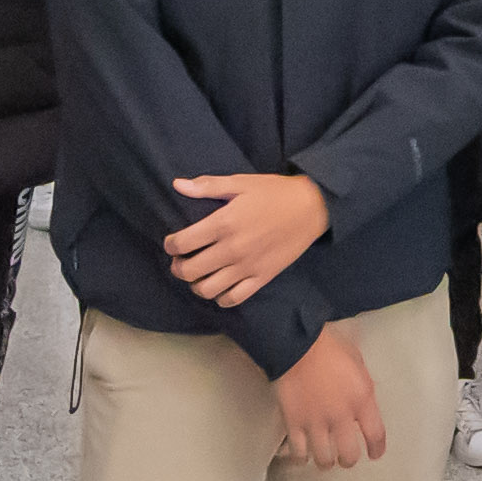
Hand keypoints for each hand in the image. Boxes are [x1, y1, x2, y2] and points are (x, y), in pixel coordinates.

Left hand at [164, 168, 330, 306]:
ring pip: (207, 289)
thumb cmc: (274, 192)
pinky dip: (220, 297)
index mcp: (224, 223)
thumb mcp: (240, 182)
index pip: (183, 243)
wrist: (311, 207)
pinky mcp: (262, 278)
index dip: (170, 245)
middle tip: (179, 260)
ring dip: (195, 284)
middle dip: (177, 267)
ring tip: (198, 275)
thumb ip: (207, 186)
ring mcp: (247, 267)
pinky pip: (233, 298)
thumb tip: (177, 185)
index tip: (172, 243)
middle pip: (190, 270)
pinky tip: (219, 287)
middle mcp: (232, 249)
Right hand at [269, 321, 384, 469]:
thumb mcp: (357, 362)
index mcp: (362, 400)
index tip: (374, 454)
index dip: (377, 449)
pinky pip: (298, 452)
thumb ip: (361, 386)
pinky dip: (300, 458)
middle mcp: (341, 416)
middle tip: (344, 457)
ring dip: (325, 462)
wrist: (296, 343)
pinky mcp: (294, 423)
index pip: (376, 435)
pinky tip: (302, 456)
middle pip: (349, 455)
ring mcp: (316, 422)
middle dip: (347, 459)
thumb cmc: (328, 345)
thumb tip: (361, 399)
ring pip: (324, 459)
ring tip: (323, 458)